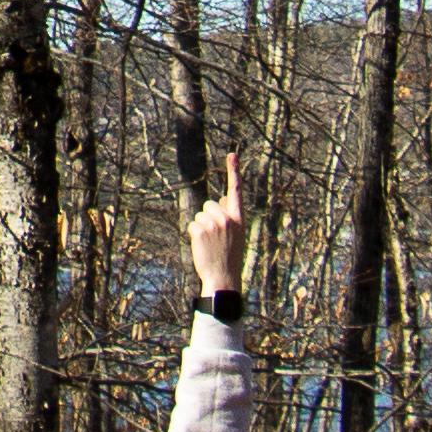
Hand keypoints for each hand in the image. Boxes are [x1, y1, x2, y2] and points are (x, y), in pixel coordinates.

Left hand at [188, 152, 246, 302]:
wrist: (223, 277)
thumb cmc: (229, 256)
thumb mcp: (236, 234)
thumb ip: (230, 216)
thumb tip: (221, 198)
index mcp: (239, 218)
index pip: (236, 191)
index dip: (234, 172)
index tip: (232, 155)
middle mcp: (228, 218)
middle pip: (209, 204)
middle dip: (209, 217)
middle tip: (216, 237)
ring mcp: (214, 223)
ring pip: (199, 215)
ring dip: (201, 227)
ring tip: (210, 244)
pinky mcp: (200, 229)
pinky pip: (192, 224)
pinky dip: (194, 234)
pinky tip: (202, 246)